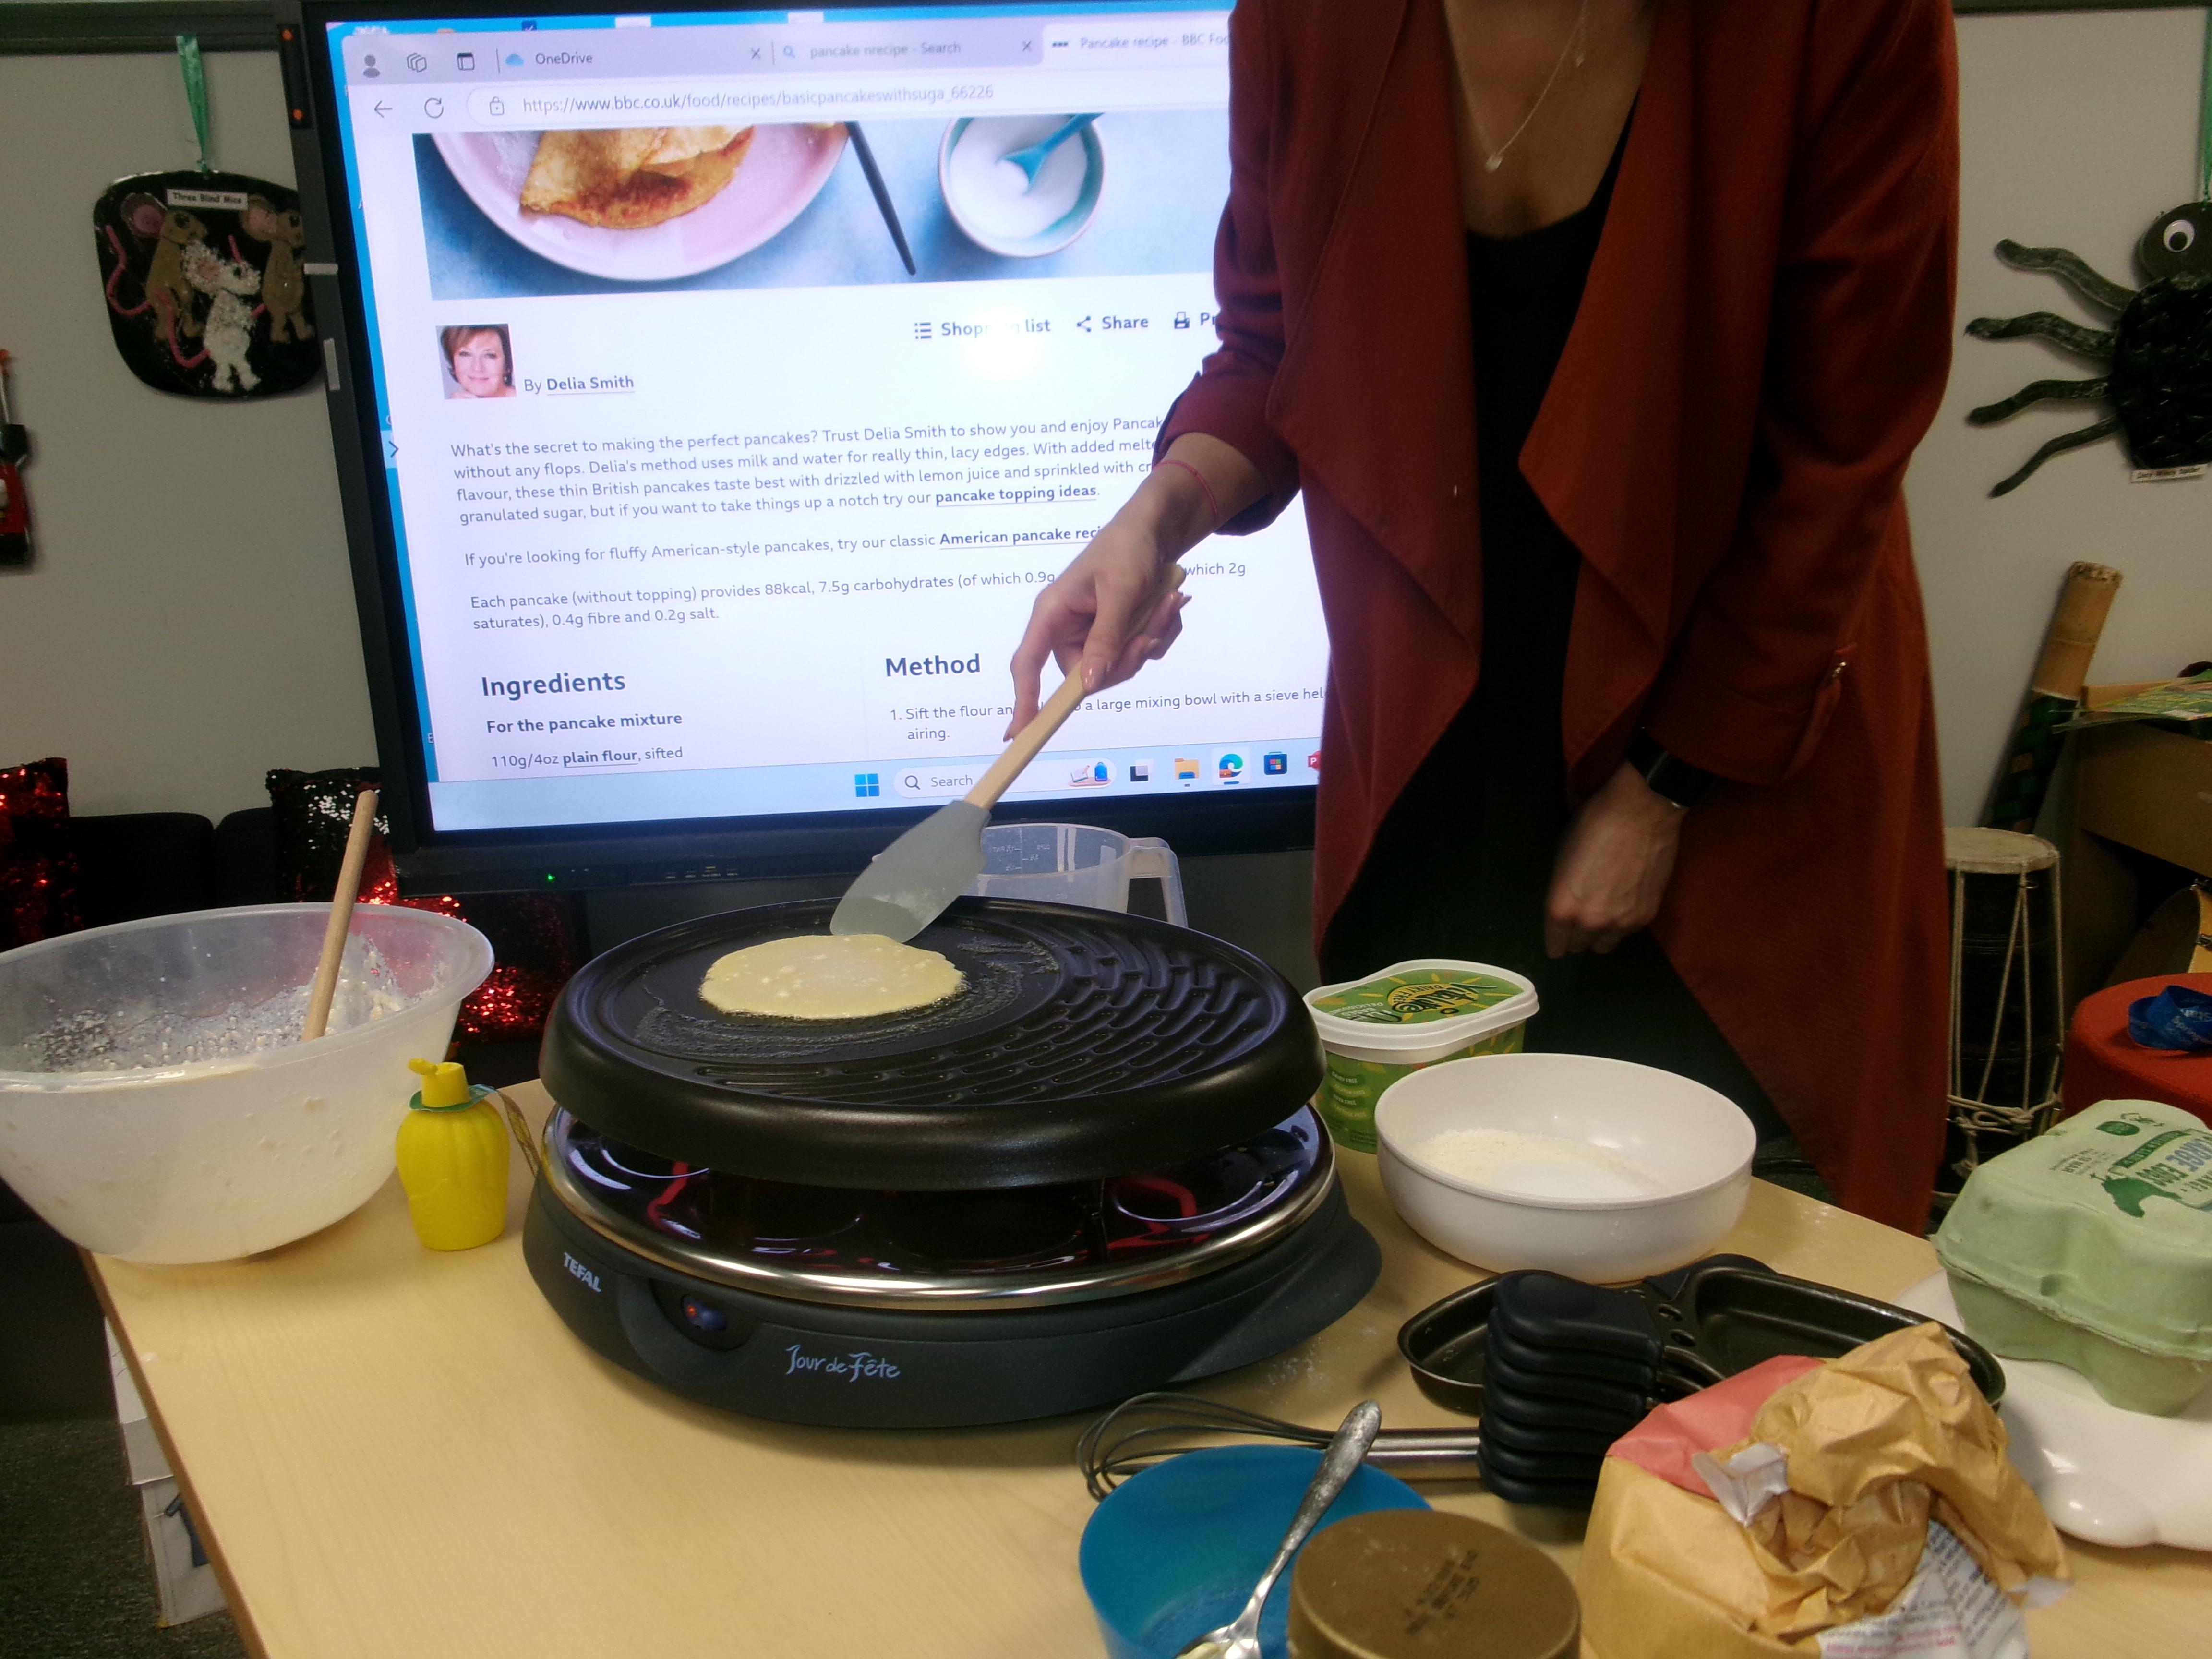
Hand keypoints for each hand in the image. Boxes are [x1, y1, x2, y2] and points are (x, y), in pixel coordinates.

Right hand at [1004, 517, 1187, 733]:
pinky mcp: (1116, 634)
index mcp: (1053, 613)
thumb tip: (1087, 685)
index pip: (1028, 664)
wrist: (1154, 529)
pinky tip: (1168, 605)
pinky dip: (1159, 633)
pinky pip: (1138, 654)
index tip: (1020, 731)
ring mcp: (1093, 634)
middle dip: (1126, 658)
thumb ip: (1105, 638)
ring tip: (1168, 602)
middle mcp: (1068, 629)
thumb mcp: (1120, 591)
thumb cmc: (1127, 548)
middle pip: (1087, 675)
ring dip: (1150, 639)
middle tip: (1151, 633)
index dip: (1023, 699)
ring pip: (1119, 666)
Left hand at [1544, 762, 1684, 956]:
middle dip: (1576, 937)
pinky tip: (1624, 904)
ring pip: (1604, 945)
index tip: (1556, 941)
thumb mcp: (1562, 856)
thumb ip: (1563, 890)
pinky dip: (1622, 925)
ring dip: (1600, 935)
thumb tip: (1566, 907)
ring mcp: (1621, 922)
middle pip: (1579, 947)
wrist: (1642, 811)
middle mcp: (1591, 922)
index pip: (1554, 943)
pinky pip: (1627, 933)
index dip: (1554, 943)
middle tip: (1579, 922)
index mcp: (1563, 907)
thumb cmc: (1594, 825)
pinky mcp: (1646, 916)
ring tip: (1602, 916)